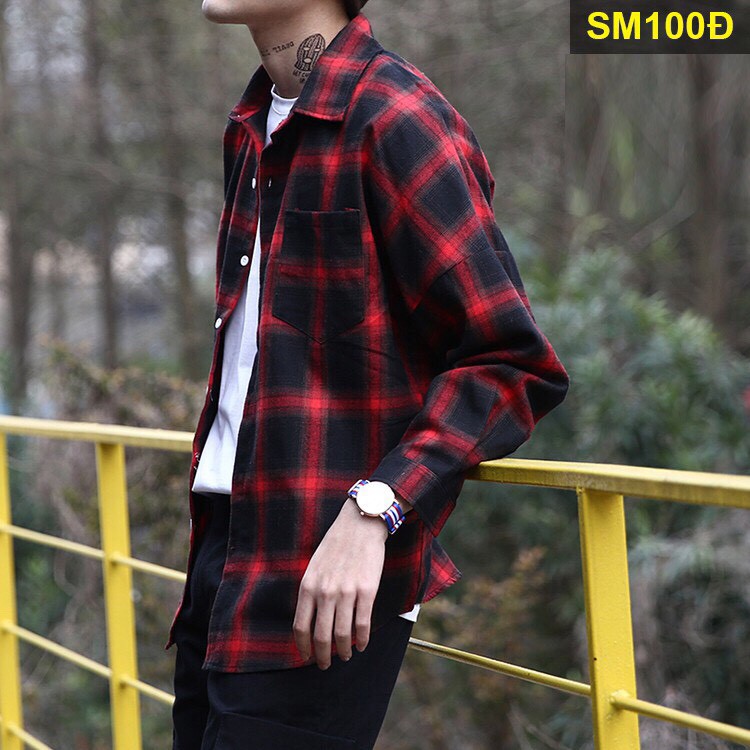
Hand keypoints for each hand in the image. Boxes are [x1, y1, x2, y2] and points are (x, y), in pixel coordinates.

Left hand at [293, 499, 387, 668]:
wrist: (360, 525)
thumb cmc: (336, 545)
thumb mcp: (314, 567)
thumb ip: (311, 592)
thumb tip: (311, 620)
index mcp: (308, 586)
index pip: (300, 627)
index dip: (303, 647)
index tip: (307, 657)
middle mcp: (325, 592)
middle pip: (321, 636)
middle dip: (323, 657)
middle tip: (325, 665)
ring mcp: (347, 592)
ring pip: (343, 635)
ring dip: (344, 651)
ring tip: (347, 656)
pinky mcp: (367, 590)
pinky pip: (363, 624)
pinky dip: (362, 639)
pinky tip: (362, 644)